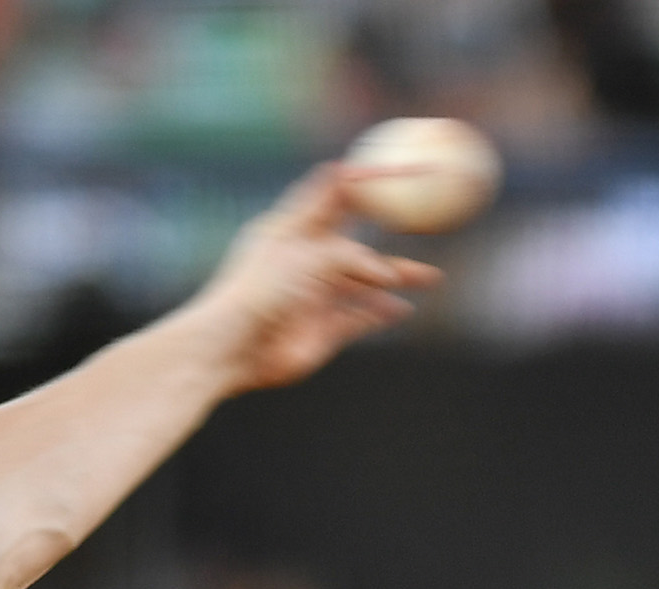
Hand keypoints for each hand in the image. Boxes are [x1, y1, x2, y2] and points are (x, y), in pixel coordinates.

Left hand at [184, 163, 443, 395]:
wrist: (228, 350)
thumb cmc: (256, 295)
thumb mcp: (303, 258)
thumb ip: (346, 255)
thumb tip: (386, 269)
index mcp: (291, 231)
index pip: (335, 194)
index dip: (368, 179)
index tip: (404, 169)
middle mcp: (304, 261)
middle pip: (355, 236)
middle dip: (389, 225)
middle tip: (425, 216)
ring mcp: (313, 297)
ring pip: (365, 281)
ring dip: (397, 277)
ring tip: (430, 278)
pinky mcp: (320, 331)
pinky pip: (360, 318)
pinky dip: (382, 312)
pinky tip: (402, 308)